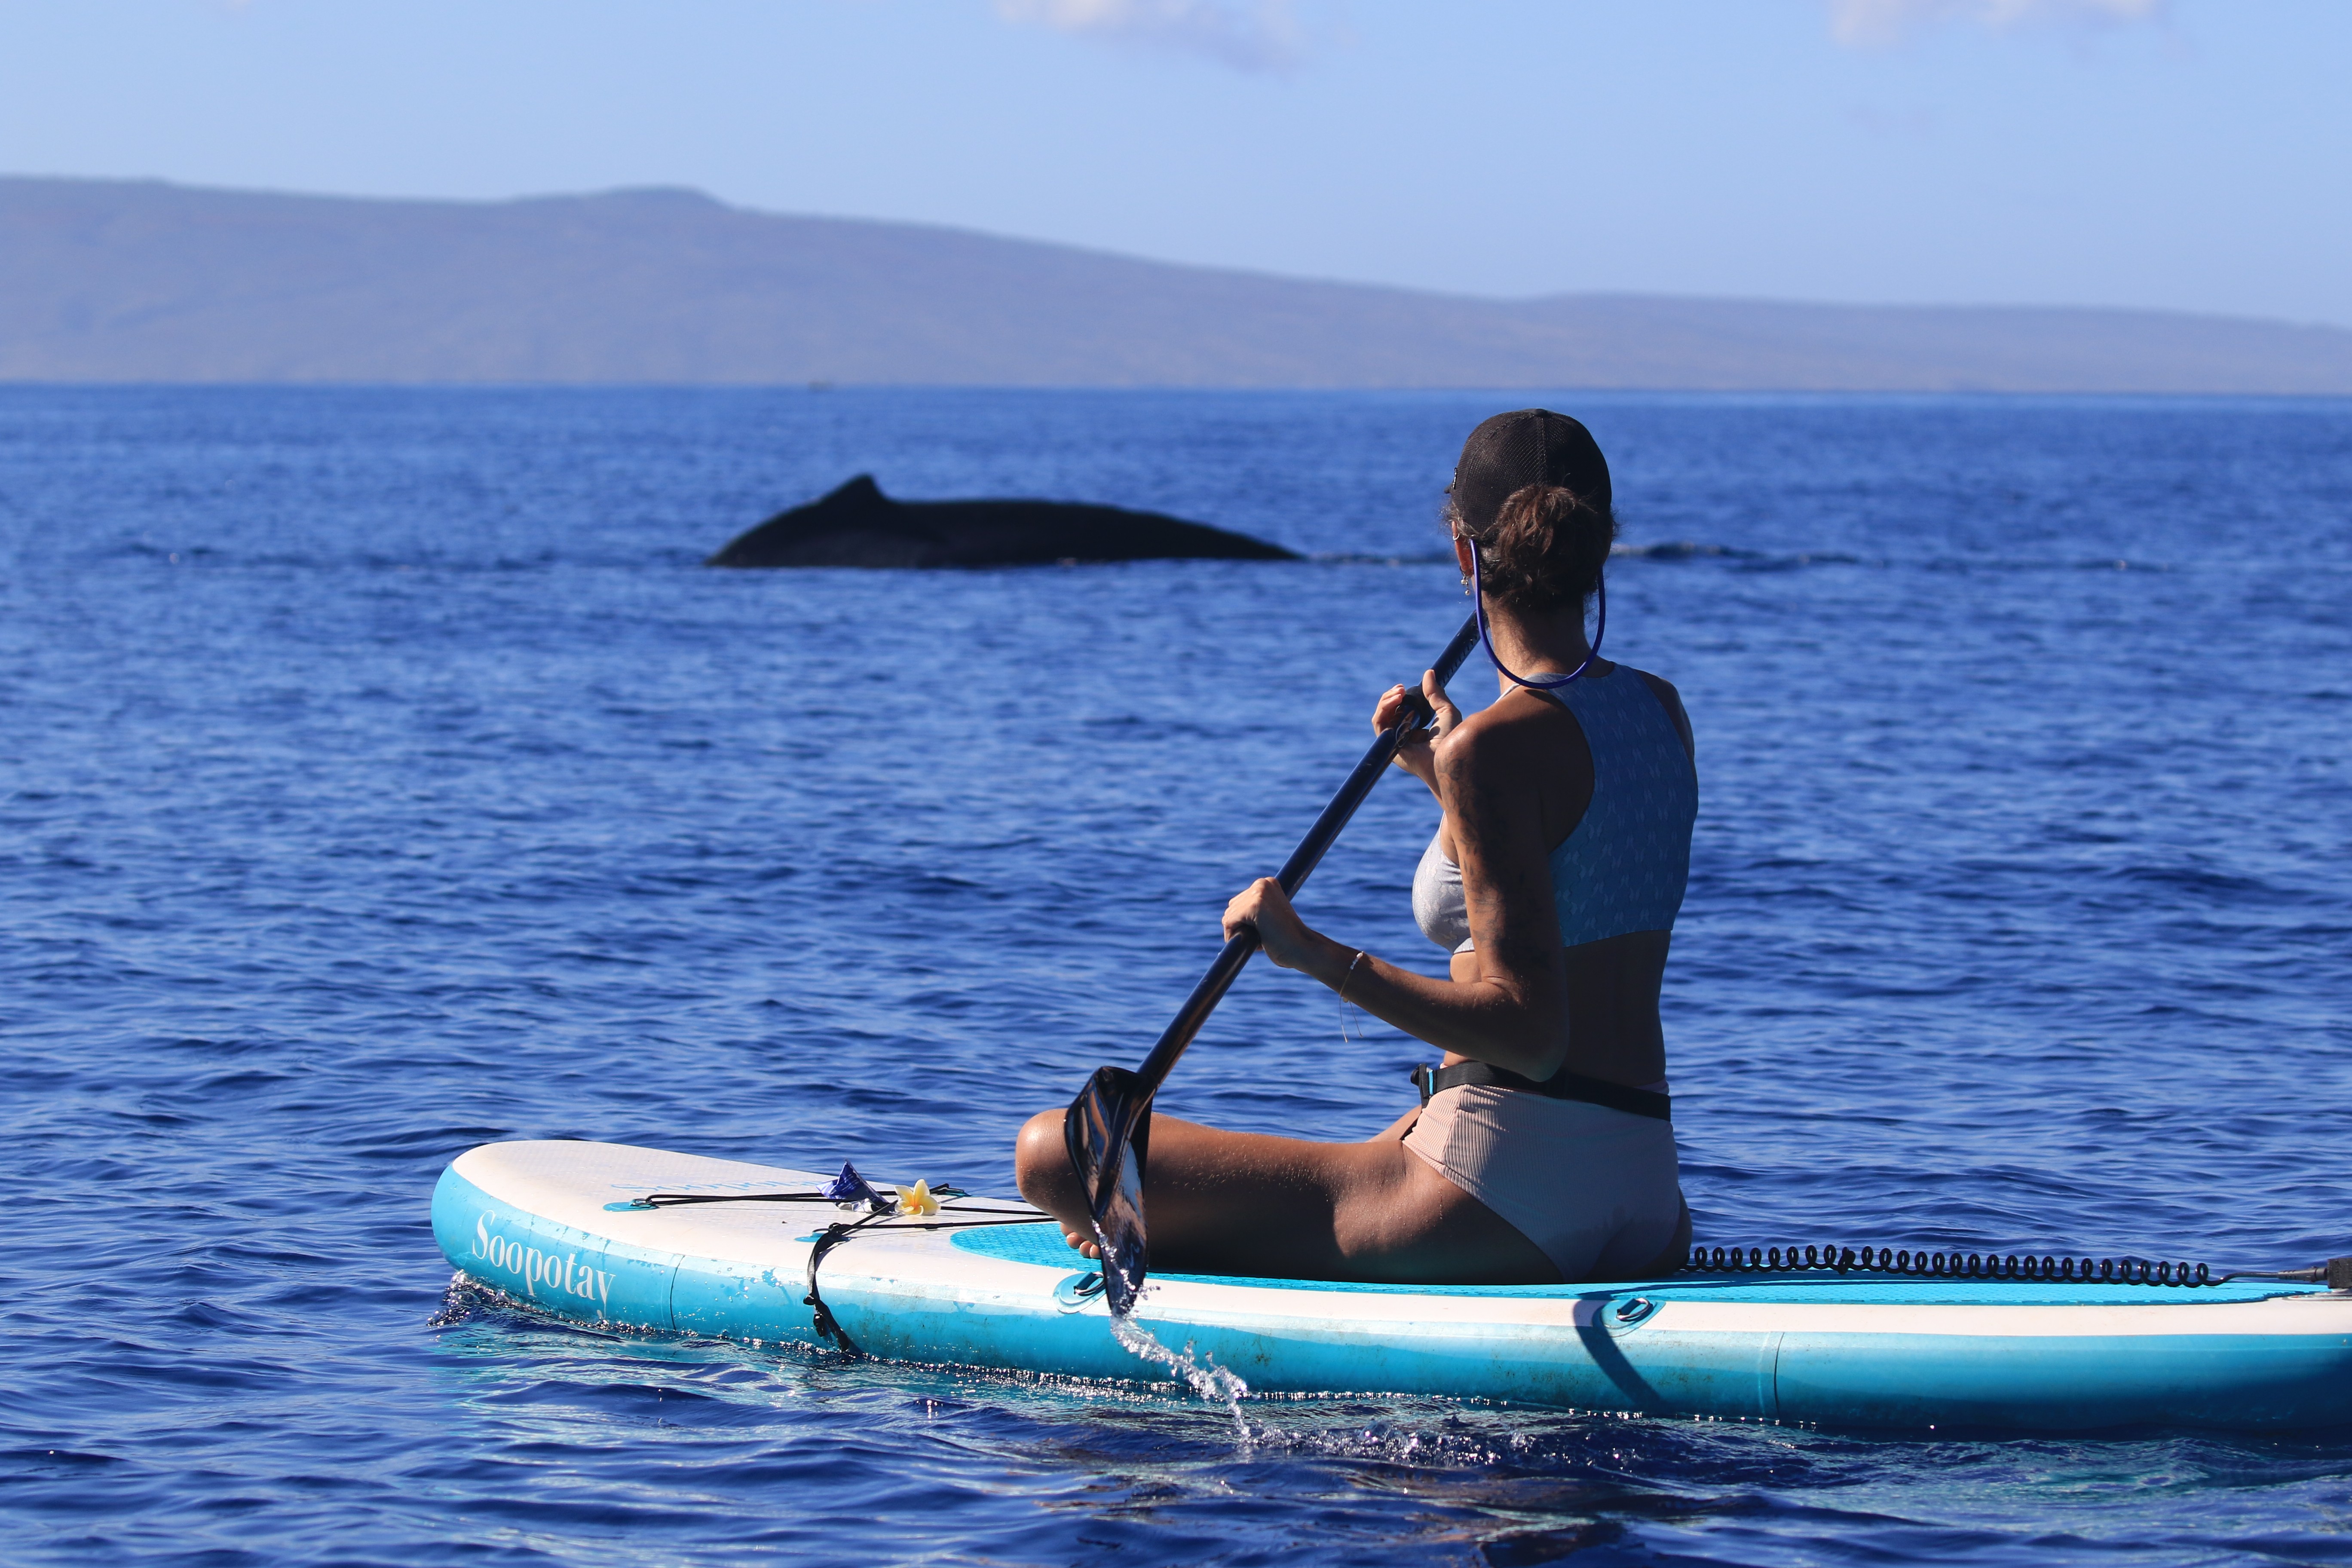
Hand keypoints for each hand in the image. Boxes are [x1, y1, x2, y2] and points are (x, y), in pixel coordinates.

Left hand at [1223, 877, 1320, 970]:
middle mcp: (1262, 883)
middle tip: (1266, 935)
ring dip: (1240, 933)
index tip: (1266, 929)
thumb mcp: (1269, 916)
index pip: (1238, 903)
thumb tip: (1228, 915)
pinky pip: (1228, 922)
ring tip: (1264, 938)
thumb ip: (1254, 910)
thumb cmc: (1287, 938)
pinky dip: (1234, 937)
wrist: (1303, 948)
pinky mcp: (1254, 906)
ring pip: (1229, 916)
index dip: (1246, 923)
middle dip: (1242, 927)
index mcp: (1267, 883)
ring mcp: (1258, 893)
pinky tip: (1255, 942)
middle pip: (1231, 908)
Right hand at [1375, 669, 1459, 786]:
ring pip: (1381, 715)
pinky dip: (1383, 709)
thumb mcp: (1445, 710)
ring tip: (1399, 693)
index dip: (1399, 697)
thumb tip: (1428, 673)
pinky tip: (1395, 700)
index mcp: (1415, 730)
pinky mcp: (1387, 744)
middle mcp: (1402, 735)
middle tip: (1402, 688)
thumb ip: (1435, 693)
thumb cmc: (1451, 739)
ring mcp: (1394, 740)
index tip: (1404, 687)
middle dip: (1392, 696)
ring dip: (1386, 700)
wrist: (1446, 756)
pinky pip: (1378, 723)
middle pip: (1388, 711)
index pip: (1400, 710)